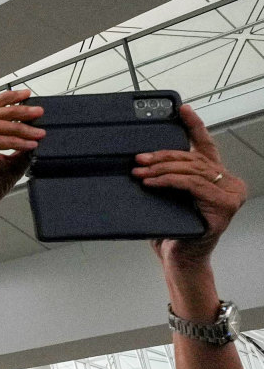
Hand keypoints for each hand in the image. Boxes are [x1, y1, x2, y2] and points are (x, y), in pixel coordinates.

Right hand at [0, 88, 42, 222]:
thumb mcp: (6, 165)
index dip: (5, 99)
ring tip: (37, 133)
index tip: (27, 96)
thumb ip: (17, 149)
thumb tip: (37, 136)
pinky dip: (11, 142)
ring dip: (18, 127)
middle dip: (17, 111)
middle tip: (39, 113)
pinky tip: (27, 146)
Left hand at [134, 104, 246, 263]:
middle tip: (138, 158)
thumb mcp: (169, 199)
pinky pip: (192, 185)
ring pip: (192, 170)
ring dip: (161, 168)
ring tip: (139, 171)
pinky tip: (151, 181)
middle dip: (163, 156)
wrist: (179, 260)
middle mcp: (230, 183)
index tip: (181, 109)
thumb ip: (170, 179)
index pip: (206, 147)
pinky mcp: (224, 207)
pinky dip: (169, 181)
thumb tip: (143, 160)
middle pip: (193, 159)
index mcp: (218, 177)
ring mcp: (230, 195)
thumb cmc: (172, 231)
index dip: (194, 126)